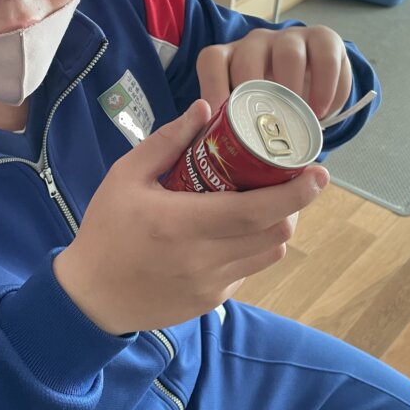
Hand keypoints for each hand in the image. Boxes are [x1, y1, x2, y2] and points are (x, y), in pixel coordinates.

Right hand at [53, 100, 329, 334]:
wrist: (90, 297)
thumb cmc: (106, 230)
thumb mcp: (126, 177)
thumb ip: (168, 142)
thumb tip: (206, 108)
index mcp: (181, 223)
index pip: (255, 211)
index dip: (295, 193)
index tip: (319, 172)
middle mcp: (203, 259)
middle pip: (274, 232)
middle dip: (293, 204)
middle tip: (291, 180)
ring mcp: (210, 285)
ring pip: (268, 253)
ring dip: (276, 226)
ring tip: (265, 202)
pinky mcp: (211, 301)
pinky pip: (248, 270)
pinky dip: (251, 247)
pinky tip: (232, 231)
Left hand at [196, 26, 352, 117]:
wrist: (311, 82)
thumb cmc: (270, 103)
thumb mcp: (244, 112)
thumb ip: (226, 124)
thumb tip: (212, 136)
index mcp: (229, 58)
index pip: (212, 60)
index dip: (212, 86)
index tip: (220, 115)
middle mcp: (256, 43)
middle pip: (249, 58)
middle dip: (257, 93)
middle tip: (267, 123)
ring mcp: (289, 38)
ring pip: (289, 54)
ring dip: (295, 91)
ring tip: (303, 119)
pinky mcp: (322, 39)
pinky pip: (327, 58)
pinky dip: (328, 88)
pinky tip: (324, 111)